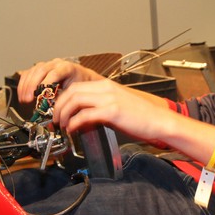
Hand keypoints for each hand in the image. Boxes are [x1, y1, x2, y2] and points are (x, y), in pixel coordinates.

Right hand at [16, 58, 101, 103]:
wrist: (81, 77)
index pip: (54, 74)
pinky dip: (23, 83)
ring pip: (33, 71)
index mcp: (67, 68)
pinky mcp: (39, 68)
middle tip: (28, 99)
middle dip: (32, 86)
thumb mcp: (73, 92)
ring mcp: (47, 65)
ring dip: (26, 86)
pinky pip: (28, 73)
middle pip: (41, 70)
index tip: (40, 97)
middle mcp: (56, 64)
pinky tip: (22, 93)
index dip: (46, 85)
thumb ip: (63, 98)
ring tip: (24, 99)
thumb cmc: (78, 85)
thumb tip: (52, 108)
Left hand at [51, 78, 170, 140]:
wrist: (158, 121)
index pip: (76, 87)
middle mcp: (105, 89)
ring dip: (64, 114)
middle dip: (59, 106)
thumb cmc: (140, 117)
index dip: (62, 99)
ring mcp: (109, 99)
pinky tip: (72, 129)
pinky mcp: (112, 111)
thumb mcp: (116, 107)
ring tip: (62, 125)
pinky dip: (74, 122)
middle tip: (55, 120)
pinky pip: (85, 115)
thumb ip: (99, 108)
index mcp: (106, 85)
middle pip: (71, 92)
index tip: (58, 112)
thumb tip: (81, 118)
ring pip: (75, 100)